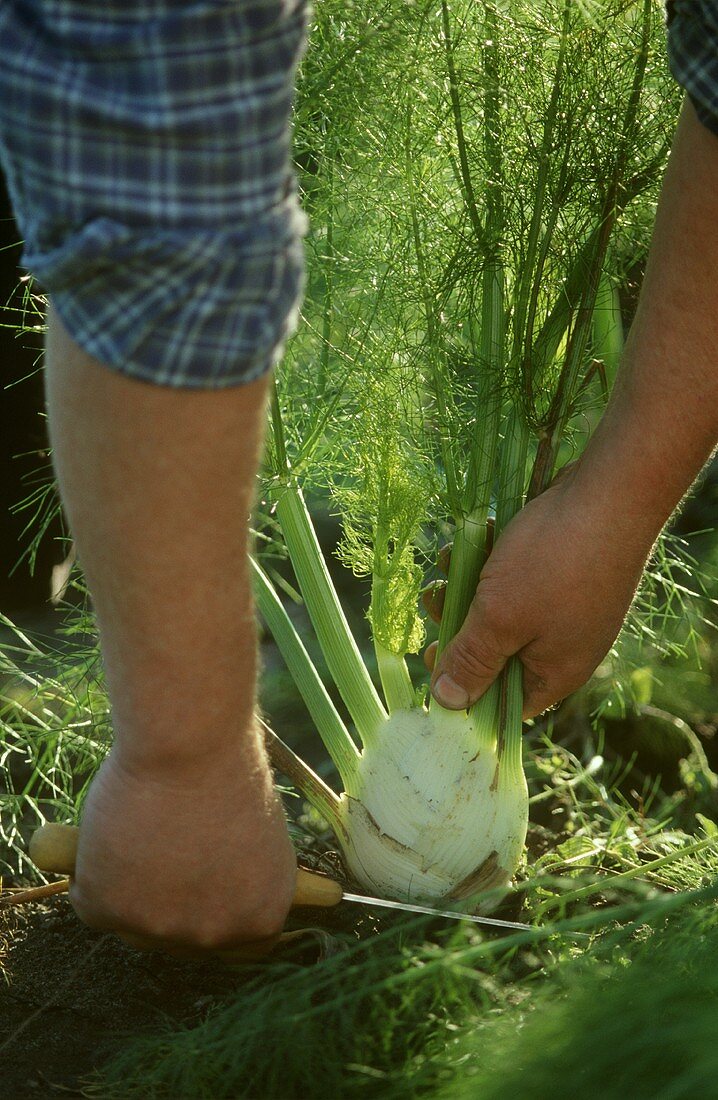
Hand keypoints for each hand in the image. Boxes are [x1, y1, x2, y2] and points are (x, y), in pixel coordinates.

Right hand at [68, 735, 296, 955]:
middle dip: (169, 903)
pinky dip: (91, 869)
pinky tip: (110, 830)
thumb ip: (239, 876)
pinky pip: (90, 901)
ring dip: (130, 886)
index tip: (197, 884)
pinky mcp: (109, 912)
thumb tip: (216, 886)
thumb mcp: (259, 835)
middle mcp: (214, 936)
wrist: (189, 745)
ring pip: (132, 923)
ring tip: (139, 828)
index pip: (234, 943)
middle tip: (161, 852)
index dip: (212, 911)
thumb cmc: (229, 769)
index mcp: (262, 917)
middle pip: (180, 941)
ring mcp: (160, 930)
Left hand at [426, 464, 652, 717]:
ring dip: (468, 589)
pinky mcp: (562, 569)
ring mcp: (565, 605)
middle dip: (459, 627)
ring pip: (501, 610)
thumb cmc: (554, 562)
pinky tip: (474, 538)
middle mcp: (564, 645)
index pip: (503, 704)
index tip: (431, 659)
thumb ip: (472, 661)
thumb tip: (447, 703)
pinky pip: (516, 578)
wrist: (612, 490)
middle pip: (497, 653)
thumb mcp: (500, 618)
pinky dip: (490, 563)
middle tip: (434, 599)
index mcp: (555, 672)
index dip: (465, 690)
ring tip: (447, 565)